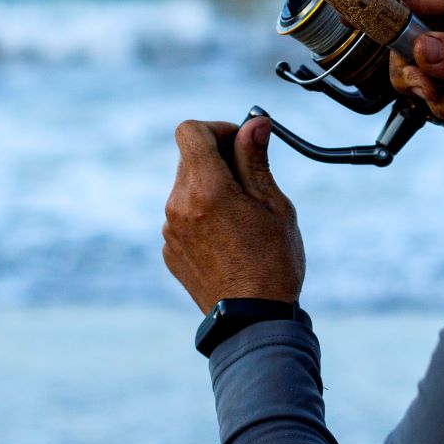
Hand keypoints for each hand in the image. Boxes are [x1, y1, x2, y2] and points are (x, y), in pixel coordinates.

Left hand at [162, 117, 304, 313]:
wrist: (252, 322)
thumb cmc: (272, 263)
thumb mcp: (274, 204)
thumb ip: (255, 159)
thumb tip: (254, 122)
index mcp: (206, 189)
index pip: (190, 131)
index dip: (217, 128)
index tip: (240, 142)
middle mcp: (178, 206)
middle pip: (189, 158)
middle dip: (218, 157)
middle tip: (250, 179)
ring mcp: (169, 231)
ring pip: (186, 188)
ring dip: (210, 187)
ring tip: (243, 215)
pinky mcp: (169, 251)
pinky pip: (182, 217)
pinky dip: (202, 215)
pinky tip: (229, 238)